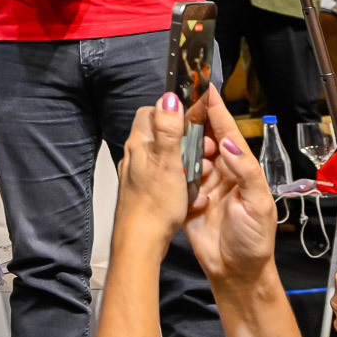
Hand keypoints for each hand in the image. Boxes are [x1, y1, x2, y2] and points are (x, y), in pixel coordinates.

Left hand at [113, 93, 189, 261]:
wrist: (140, 240)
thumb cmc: (154, 203)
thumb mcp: (167, 160)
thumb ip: (168, 128)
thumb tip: (169, 97)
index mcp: (139, 144)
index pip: (150, 112)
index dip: (171, 110)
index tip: (191, 117)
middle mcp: (136, 156)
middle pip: (160, 135)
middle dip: (184, 139)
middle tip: (200, 150)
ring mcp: (139, 175)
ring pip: (166, 159)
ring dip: (186, 163)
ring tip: (199, 173)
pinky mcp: (146, 192)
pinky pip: (167, 180)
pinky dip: (182, 184)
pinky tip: (192, 195)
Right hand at [184, 86, 277, 284]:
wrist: (235, 271)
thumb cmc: (254, 241)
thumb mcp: (258, 204)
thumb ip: (244, 171)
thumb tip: (227, 143)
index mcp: (241, 168)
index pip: (227, 132)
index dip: (215, 109)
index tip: (204, 87)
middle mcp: (221, 171)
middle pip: (203, 137)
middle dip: (191, 121)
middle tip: (179, 108)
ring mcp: (202, 183)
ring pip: (186, 153)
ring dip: (180, 144)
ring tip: (172, 133)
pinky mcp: (186, 196)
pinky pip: (174, 175)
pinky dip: (170, 167)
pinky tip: (164, 158)